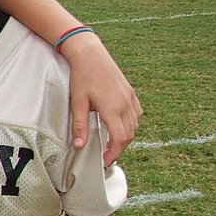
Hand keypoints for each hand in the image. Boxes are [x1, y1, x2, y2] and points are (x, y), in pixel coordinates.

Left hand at [61, 32, 141, 164]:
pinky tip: (121, 126)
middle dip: (119, 148)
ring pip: (135, 125)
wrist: (90, 55)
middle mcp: (125, 104)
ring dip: (126, 137)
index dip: (114, 153)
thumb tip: (79, 145)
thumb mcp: (78, 103)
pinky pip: (137, 114)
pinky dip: (131, 124)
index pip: (119, 138)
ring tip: (112, 143)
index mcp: (112, 108)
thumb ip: (80, 126)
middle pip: (129, 135)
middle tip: (107, 155)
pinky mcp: (131, 92)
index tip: (106, 160)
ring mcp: (130, 98)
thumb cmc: (82, 77)